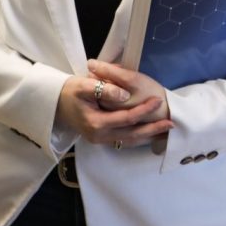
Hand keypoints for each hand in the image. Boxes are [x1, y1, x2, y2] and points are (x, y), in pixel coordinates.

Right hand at [55, 66, 172, 148]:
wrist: (55, 103)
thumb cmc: (70, 91)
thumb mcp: (84, 85)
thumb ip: (105, 89)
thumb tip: (124, 95)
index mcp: (96, 123)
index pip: (126, 117)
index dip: (144, 110)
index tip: (158, 101)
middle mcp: (99, 136)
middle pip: (132, 134)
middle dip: (153, 129)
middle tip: (171, 123)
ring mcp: (99, 140)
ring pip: (129, 140)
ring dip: (148, 136)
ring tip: (166, 130)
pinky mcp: (101, 139)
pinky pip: (123, 141)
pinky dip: (138, 138)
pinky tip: (150, 134)